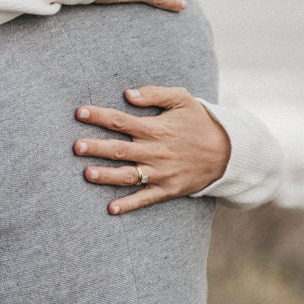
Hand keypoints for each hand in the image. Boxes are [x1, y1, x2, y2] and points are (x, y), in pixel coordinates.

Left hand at [72, 86, 232, 214]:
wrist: (227, 152)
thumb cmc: (199, 122)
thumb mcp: (183, 99)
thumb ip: (155, 94)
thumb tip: (128, 94)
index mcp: (156, 128)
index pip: (120, 120)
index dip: (99, 116)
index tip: (79, 112)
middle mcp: (155, 151)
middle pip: (120, 149)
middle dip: (96, 147)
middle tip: (76, 146)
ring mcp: (160, 173)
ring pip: (129, 175)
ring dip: (107, 176)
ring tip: (87, 174)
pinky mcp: (167, 189)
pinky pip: (145, 199)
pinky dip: (129, 205)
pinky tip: (111, 209)